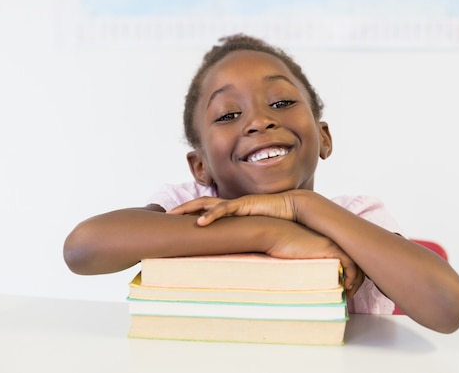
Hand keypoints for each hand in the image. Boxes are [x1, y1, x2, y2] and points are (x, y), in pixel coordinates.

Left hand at [167, 193, 296, 225]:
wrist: (293, 208)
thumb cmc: (276, 221)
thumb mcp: (255, 232)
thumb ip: (244, 238)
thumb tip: (235, 254)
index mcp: (232, 211)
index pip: (206, 210)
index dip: (190, 213)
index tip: (175, 222)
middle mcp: (231, 205)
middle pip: (200, 203)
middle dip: (182, 208)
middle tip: (165, 216)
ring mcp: (236, 203)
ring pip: (206, 203)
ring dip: (189, 208)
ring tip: (173, 215)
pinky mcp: (244, 205)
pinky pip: (224, 209)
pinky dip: (211, 216)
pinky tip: (199, 223)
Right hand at [263, 221, 364, 297]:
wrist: (273, 233)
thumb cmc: (278, 245)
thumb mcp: (295, 255)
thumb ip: (305, 262)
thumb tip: (306, 279)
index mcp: (324, 240)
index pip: (346, 255)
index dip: (350, 272)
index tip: (345, 286)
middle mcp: (332, 239)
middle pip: (355, 259)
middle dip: (357, 277)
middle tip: (351, 292)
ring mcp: (333, 243)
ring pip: (356, 262)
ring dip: (356, 280)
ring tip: (349, 293)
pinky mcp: (331, 248)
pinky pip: (350, 264)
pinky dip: (352, 277)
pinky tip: (346, 286)